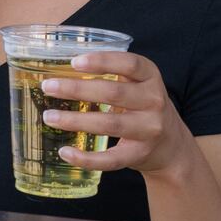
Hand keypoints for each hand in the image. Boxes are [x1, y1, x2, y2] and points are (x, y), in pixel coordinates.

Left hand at [38, 51, 193, 175]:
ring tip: (49, 116)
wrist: (172, 145)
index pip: (129, 64)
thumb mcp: (138, 83)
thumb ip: (111, 73)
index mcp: (150, 77)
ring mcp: (149, 129)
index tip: (74, 62)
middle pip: (113, 93)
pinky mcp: (139, 154)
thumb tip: (61, 68)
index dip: (101, 61)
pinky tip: (65, 152)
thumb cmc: (143, 105)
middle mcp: (154, 101)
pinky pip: (110, 159)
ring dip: (75, 120)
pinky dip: (86, 158)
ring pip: (108, 124)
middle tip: (48, 86)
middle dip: (76, 89)